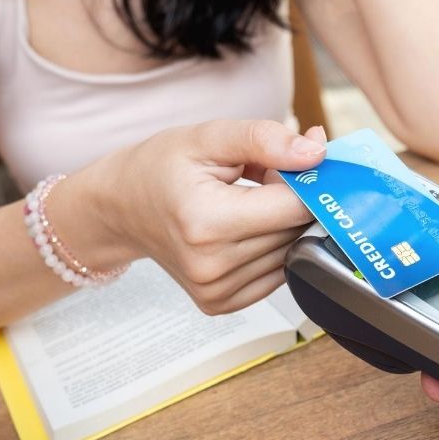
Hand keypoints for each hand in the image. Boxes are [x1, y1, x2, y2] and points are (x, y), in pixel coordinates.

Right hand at [90, 120, 325, 313]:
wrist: (121, 206)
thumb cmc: (161, 167)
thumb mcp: (209, 136)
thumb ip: (265, 140)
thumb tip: (317, 153)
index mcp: (207, 223)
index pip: (293, 208)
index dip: (310, 181)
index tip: (308, 160)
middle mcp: (211, 266)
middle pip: (294, 232)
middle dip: (294, 200)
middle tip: (268, 174)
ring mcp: (215, 291)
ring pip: (290, 253)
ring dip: (283, 224)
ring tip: (250, 200)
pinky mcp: (220, 303)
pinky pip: (276, 275)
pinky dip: (272, 248)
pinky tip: (246, 227)